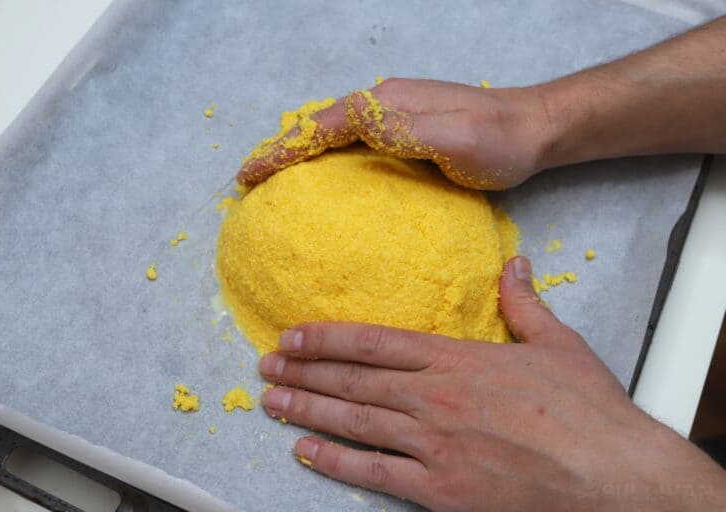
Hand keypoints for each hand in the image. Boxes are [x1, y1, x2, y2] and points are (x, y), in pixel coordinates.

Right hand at [237, 79, 551, 189]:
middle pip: (320, 125)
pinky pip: (354, 144)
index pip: (321, 126)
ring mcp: (395, 118)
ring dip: (301, 153)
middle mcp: (384, 106)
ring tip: (275, 180)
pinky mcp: (406, 134)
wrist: (533, 129)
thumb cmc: (496, 141)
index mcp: (386, 105)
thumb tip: (353, 117)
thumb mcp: (453, 136)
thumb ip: (405, 128)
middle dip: (283, 149)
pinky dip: (327, 158)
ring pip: (334, 134)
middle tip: (252, 179)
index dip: (283, 150)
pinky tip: (326, 180)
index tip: (249, 174)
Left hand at [258, 256, 725, 510]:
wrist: (614, 476)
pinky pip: (375, 472)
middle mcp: (435, 398)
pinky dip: (335, 461)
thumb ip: (524, 304)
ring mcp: (433, 444)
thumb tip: (515, 266)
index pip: (375, 343)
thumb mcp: (559, 346)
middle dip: (304, 372)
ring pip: (354, 422)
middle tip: (266, 367)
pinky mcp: (440, 489)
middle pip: (353, 381)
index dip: (328, 338)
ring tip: (272, 403)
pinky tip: (306, 451)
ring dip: (307, 410)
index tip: (293, 336)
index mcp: (458, 360)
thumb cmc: (588, 413)